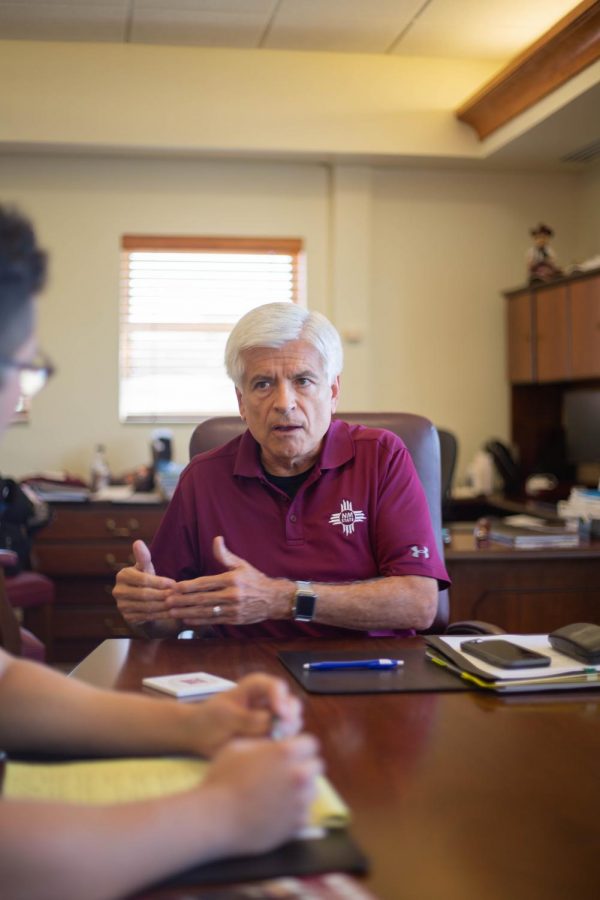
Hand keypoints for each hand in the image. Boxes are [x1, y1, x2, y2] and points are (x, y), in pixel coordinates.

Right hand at [113, 540, 176, 625]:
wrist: (140, 601)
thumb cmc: (145, 579)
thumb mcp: (146, 568)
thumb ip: (143, 557)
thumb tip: (138, 542)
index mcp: (122, 576)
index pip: (143, 579)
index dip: (159, 582)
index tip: (174, 583)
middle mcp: (118, 591)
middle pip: (145, 594)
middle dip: (163, 594)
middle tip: (177, 594)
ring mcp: (122, 606)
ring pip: (147, 607)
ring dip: (164, 606)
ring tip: (177, 603)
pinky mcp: (128, 618)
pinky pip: (148, 617)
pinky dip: (162, 615)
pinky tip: (172, 612)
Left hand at [164, 536, 290, 625]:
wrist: (274, 599)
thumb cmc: (255, 580)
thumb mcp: (242, 565)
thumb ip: (225, 555)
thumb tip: (216, 540)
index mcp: (231, 580)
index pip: (205, 582)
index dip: (188, 586)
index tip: (174, 587)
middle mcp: (231, 595)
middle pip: (202, 598)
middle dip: (183, 600)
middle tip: (167, 601)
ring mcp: (233, 608)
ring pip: (205, 611)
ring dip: (187, 612)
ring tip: (172, 612)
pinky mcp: (234, 619)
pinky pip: (213, 621)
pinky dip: (199, 621)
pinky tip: (187, 619)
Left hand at [186, 674, 302, 755]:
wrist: (199, 736)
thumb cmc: (210, 718)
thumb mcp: (225, 716)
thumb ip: (248, 718)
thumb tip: (272, 722)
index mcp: (256, 688)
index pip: (275, 686)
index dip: (281, 697)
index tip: (280, 712)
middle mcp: (267, 701)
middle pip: (290, 703)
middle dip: (290, 715)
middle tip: (283, 729)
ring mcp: (271, 720)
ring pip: (291, 723)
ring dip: (288, 732)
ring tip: (275, 741)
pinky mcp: (270, 737)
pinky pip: (284, 741)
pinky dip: (282, 745)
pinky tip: (271, 750)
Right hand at [200, 735, 321, 854]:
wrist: (215, 819)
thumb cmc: (222, 779)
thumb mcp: (238, 747)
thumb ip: (264, 743)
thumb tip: (275, 745)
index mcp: (287, 752)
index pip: (311, 743)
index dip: (300, 747)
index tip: (290, 754)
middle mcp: (299, 774)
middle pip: (316, 766)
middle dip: (304, 766)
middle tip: (285, 774)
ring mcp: (301, 801)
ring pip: (313, 790)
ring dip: (302, 789)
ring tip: (280, 794)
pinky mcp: (298, 824)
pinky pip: (305, 812)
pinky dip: (296, 812)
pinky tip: (278, 812)